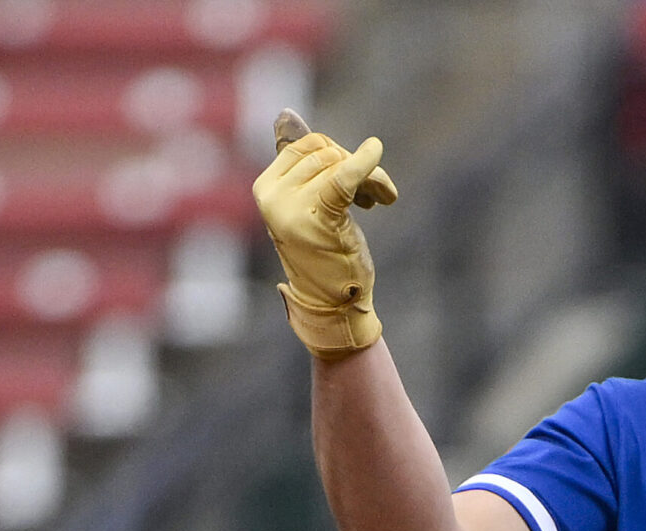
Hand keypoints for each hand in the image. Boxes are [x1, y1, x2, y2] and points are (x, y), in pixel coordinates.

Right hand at [252, 109, 397, 359]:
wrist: (335, 303)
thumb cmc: (326, 253)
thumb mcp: (309, 204)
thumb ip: (300, 162)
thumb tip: (285, 113)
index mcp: (264, 187)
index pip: (306, 145)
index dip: (339, 154)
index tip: (359, 178)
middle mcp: (271, 195)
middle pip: (325, 151)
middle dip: (358, 165)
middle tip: (378, 192)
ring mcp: (290, 207)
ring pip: (340, 163)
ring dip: (372, 177)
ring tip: (381, 197)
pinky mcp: (317, 217)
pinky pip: (344, 177)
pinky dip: (365, 163)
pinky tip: (375, 151)